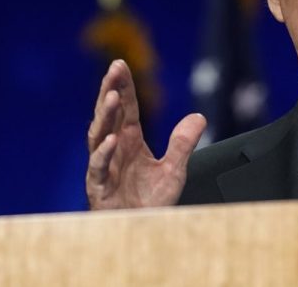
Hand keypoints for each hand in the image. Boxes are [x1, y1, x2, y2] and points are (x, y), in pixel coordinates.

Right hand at [86, 60, 206, 209]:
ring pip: (99, 136)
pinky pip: (98, 168)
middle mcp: (114, 150)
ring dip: (105, 116)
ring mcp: (104, 167)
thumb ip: (183, 143)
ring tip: (112, 96)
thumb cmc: (152, 202)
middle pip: (109, 115)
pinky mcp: (99, 188)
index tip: (120, 64)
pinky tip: (112, 140)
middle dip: (110, 91)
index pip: (125, 109)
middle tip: (114, 68)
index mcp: (130, 141)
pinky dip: (104, 154)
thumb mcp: (175, 170)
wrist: (142, 233)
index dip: (123, 87)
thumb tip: (199, 116)